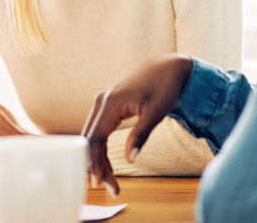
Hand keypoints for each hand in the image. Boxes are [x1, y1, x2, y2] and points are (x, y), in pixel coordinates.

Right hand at [82, 54, 193, 196]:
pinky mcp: (107, 106)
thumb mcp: (156, 113)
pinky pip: (99, 131)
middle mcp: (101, 101)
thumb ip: (140, 136)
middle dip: (96, 165)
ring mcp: (102, 102)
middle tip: (109, 188)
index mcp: (110, 103)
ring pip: (93, 136)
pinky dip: (102, 148)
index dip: (95, 162)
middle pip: (90, 139)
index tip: (100, 182)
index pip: (95, 138)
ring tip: (110, 182)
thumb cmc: (164, 88)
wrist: (167, 67)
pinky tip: (108, 165)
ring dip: (98, 159)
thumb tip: (130, 160)